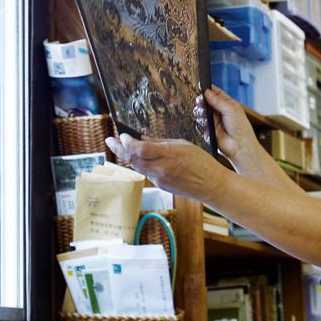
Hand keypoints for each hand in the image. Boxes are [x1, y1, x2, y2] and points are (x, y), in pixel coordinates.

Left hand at [106, 132, 225, 201]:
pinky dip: (139, 164)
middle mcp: (161, 168)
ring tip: (119, 147)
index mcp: (168, 154)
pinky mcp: (161, 185)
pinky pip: (146, 173)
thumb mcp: (182, 145)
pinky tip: (138, 157)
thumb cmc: (201, 162)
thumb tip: (143, 137)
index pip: (139, 148)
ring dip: (127, 156)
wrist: (211, 185)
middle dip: (119, 149)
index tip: (121, 135)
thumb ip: (160, 142)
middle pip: (133, 159)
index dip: (127, 142)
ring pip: (137, 166)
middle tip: (109, 140)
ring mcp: (160, 179)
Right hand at [200, 86, 265, 171]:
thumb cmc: (241, 128)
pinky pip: (200, 124)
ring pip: (202, 112)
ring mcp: (214, 121)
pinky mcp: (208, 131)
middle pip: (207, 102)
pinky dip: (201, 123)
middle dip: (202, 101)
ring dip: (201, 112)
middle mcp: (220, 112)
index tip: (200, 87)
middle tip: (199, 102)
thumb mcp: (231, 109)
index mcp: (228, 104)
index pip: (216, 93)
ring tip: (202, 114)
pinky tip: (205, 125)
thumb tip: (206, 92)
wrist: (239, 147)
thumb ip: (217, 101)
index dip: (208, 90)